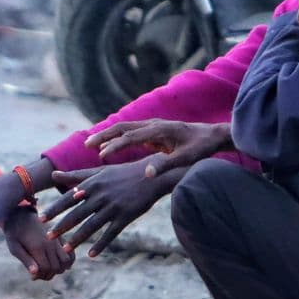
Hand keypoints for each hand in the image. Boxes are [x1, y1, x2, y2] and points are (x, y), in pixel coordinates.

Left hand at [3, 207, 73, 279]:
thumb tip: (34, 275)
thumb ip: (26, 261)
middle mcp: (50, 243)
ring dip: (58, 269)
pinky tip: (57, 263)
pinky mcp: (60, 238)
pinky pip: (70, 253)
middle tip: (38, 273)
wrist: (21, 215)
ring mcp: (57, 240)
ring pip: (66, 262)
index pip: (46, 268)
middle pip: (57, 268)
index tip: (32, 276)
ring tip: (47, 268)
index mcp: (38, 246)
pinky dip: (67, 261)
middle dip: (48, 275)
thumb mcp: (14, 248)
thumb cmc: (14, 233)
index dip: (40, 276)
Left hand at [39, 159, 181, 256]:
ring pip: (92, 226)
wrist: (151, 176)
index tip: (41, 218)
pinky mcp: (125, 217)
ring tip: (65, 249)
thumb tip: (53, 175)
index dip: (55, 209)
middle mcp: (101, 196)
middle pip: (77, 214)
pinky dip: (101, 244)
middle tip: (48, 236)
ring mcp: (113, 207)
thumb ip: (75, 175)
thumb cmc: (122, 173)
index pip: (69, 198)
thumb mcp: (99, 171)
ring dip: (78, 238)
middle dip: (61, 226)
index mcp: (93, 184)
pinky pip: (110, 233)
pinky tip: (91, 254)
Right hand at [85, 120, 231, 177]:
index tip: (103, 155)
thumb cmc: (200, 148)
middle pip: (123, 127)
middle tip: (87, 145)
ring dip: (107, 135)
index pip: (132, 136)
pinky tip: (106, 147)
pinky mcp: (152, 130)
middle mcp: (153, 124)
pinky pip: (130, 132)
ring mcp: (152, 125)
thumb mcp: (185, 159)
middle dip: (104, 135)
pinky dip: (116, 138)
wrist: (212, 135)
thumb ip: (165, 165)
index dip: (116, 145)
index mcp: (160, 130)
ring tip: (90, 145)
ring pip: (124, 128)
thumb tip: (147, 173)